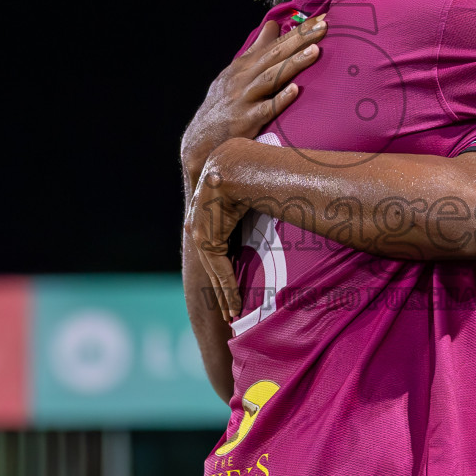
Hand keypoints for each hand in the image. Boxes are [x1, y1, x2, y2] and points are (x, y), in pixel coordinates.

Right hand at [181, 15, 325, 189]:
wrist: (200, 141)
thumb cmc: (223, 106)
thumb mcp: (235, 74)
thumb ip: (256, 50)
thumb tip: (273, 25)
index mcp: (243, 66)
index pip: (274, 44)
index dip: (297, 31)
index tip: (321, 19)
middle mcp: (243, 79)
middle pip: (275, 55)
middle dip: (300, 39)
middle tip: (324, 27)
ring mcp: (244, 99)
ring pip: (271, 78)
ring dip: (293, 64)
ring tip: (315, 51)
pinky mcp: (245, 122)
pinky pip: (265, 110)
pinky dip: (280, 100)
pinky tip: (295, 91)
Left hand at [187, 141, 253, 321]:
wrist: (244, 161)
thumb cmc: (260, 170)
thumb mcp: (253, 190)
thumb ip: (252, 203)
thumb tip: (277, 205)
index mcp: (209, 203)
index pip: (214, 243)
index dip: (222, 269)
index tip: (231, 290)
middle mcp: (199, 214)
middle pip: (211, 259)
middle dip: (220, 288)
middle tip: (230, 312)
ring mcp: (198, 223)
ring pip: (213, 267)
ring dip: (224, 294)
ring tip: (233, 315)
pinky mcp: (204, 233)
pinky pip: (217, 265)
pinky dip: (227, 286)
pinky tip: (235, 305)